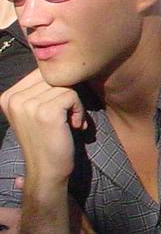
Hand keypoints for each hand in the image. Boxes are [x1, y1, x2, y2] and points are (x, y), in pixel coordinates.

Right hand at [0, 70, 85, 189]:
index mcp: (8, 95)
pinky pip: (73, 96)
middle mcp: (13, 98)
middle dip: (66, 95)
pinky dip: (79, 110)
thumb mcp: (35, 110)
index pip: (42, 72)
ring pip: (65, 85)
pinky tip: (73, 126)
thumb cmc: (47, 138)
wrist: (46, 171)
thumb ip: (40, 88)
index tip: (55, 111)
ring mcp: (27, 105)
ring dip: (74, 104)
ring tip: (68, 123)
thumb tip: (59, 62)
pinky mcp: (46, 112)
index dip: (57, 88)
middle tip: (65, 117)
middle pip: (54, 77)